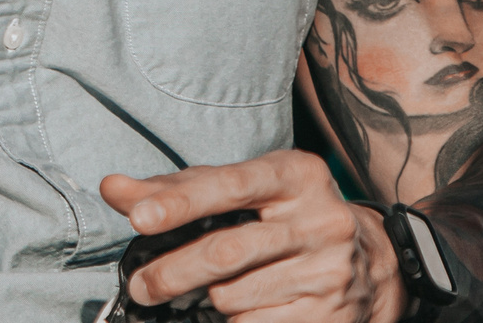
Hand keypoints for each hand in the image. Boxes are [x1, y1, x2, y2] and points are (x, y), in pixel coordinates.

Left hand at [102, 151, 403, 322]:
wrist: (369, 258)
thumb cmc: (283, 213)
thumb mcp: (239, 188)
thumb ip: (175, 188)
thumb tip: (113, 189)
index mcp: (295, 174)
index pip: (228, 184)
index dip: (180, 202)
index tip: (139, 219)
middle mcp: (320, 218)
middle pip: (227, 250)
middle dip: (173, 272)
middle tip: (142, 285)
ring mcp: (330, 269)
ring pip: (237, 294)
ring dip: (209, 297)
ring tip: (209, 290)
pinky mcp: (331, 312)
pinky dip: (237, 319)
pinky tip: (242, 307)